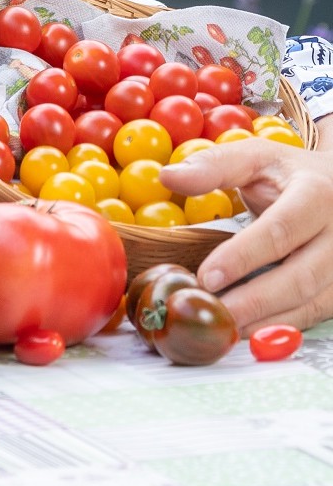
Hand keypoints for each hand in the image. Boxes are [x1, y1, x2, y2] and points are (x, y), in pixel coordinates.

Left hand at [160, 138, 332, 332]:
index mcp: (317, 194)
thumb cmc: (287, 172)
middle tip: (214, 310)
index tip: (206, 276)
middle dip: (254, 299)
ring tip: (226, 325)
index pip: (280, 230)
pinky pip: (317, 312)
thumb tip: (168, 177)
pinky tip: (251, 328)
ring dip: (268, 319)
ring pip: (312, 301)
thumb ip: (212, 166)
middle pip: (300, 276)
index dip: (242, 256)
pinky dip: (283, 323)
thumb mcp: (254, 157)